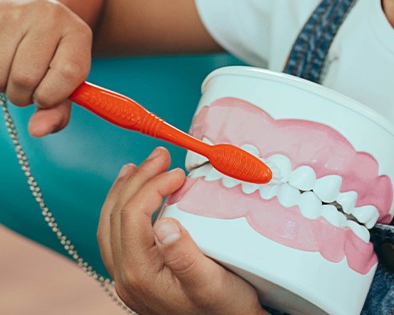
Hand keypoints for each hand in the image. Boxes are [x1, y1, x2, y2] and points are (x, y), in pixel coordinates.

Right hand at [0, 0, 91, 135]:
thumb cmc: (48, 57)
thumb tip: (38, 130)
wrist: (23, 11)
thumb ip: (58, 110)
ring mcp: (16, 13)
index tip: (44, 96)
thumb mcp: (64, 80)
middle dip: (21, 93)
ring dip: (2, 83)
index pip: (67, 73)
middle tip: (25, 82)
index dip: (51, 95)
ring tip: (11, 68)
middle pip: (25, 77)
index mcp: (77, 31)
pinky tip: (0, 61)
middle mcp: (49, 15)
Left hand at [98, 146, 264, 314]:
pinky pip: (116, 235)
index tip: (179, 172)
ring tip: (139, 166)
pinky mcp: (136, 276)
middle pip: (116, 216)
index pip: (132, 216)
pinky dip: (123, 208)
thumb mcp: (211, 282)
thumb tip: (165, 224)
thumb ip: (185, 256)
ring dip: (124, 191)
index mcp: (141, 274)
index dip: (151, 186)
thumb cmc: (224, 307)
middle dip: (137, 179)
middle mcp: (126, 277)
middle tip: (160, 155)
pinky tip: (137, 196)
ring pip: (109, 226)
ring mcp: (127, 278)